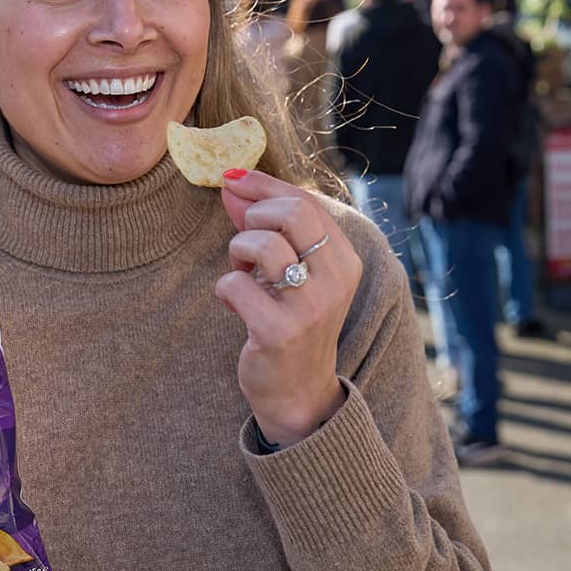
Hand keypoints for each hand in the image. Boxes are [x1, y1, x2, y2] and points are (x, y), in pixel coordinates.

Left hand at [216, 170, 361, 446]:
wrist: (297, 391)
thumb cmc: (290, 319)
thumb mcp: (288, 269)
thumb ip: (265, 225)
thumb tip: (232, 183)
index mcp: (344, 259)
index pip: (305, 201)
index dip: (263, 184)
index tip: (232, 179)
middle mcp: (336, 280)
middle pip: (292, 213)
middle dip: (254, 218)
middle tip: (246, 247)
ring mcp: (311, 307)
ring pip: (263, 245)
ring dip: (238, 253)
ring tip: (243, 275)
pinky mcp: (279, 332)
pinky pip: (236, 284)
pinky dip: (225, 290)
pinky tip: (236, 307)